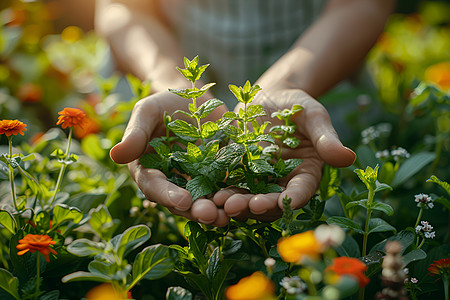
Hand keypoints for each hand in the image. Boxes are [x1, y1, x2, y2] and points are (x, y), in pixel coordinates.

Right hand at [110, 91, 229, 226]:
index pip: (154, 186)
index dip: (167, 195)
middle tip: (209, 216)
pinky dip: (233, 196)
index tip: (182, 201)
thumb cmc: (164, 103)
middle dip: (195, 210)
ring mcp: (196, 181)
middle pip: (181, 201)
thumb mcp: (148, 112)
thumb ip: (135, 133)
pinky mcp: (218, 175)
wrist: (194, 98)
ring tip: (227, 216)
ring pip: (204, 200)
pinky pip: (225, 188)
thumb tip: (116, 155)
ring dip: (215, 210)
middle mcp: (172, 181)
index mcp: (149, 170)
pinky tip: (244, 202)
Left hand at [213, 89, 355, 221]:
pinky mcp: (238, 172)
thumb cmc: (296, 104)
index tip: (277, 202)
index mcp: (304, 173)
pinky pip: (229, 184)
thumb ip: (326, 137)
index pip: (299, 193)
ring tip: (218, 202)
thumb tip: (348, 158)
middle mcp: (281, 182)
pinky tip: (208, 191)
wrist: (268, 97)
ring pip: (247, 198)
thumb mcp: (313, 115)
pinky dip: (220, 190)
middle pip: (270, 203)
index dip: (289, 200)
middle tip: (236, 207)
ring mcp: (258, 180)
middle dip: (254, 207)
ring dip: (234, 204)